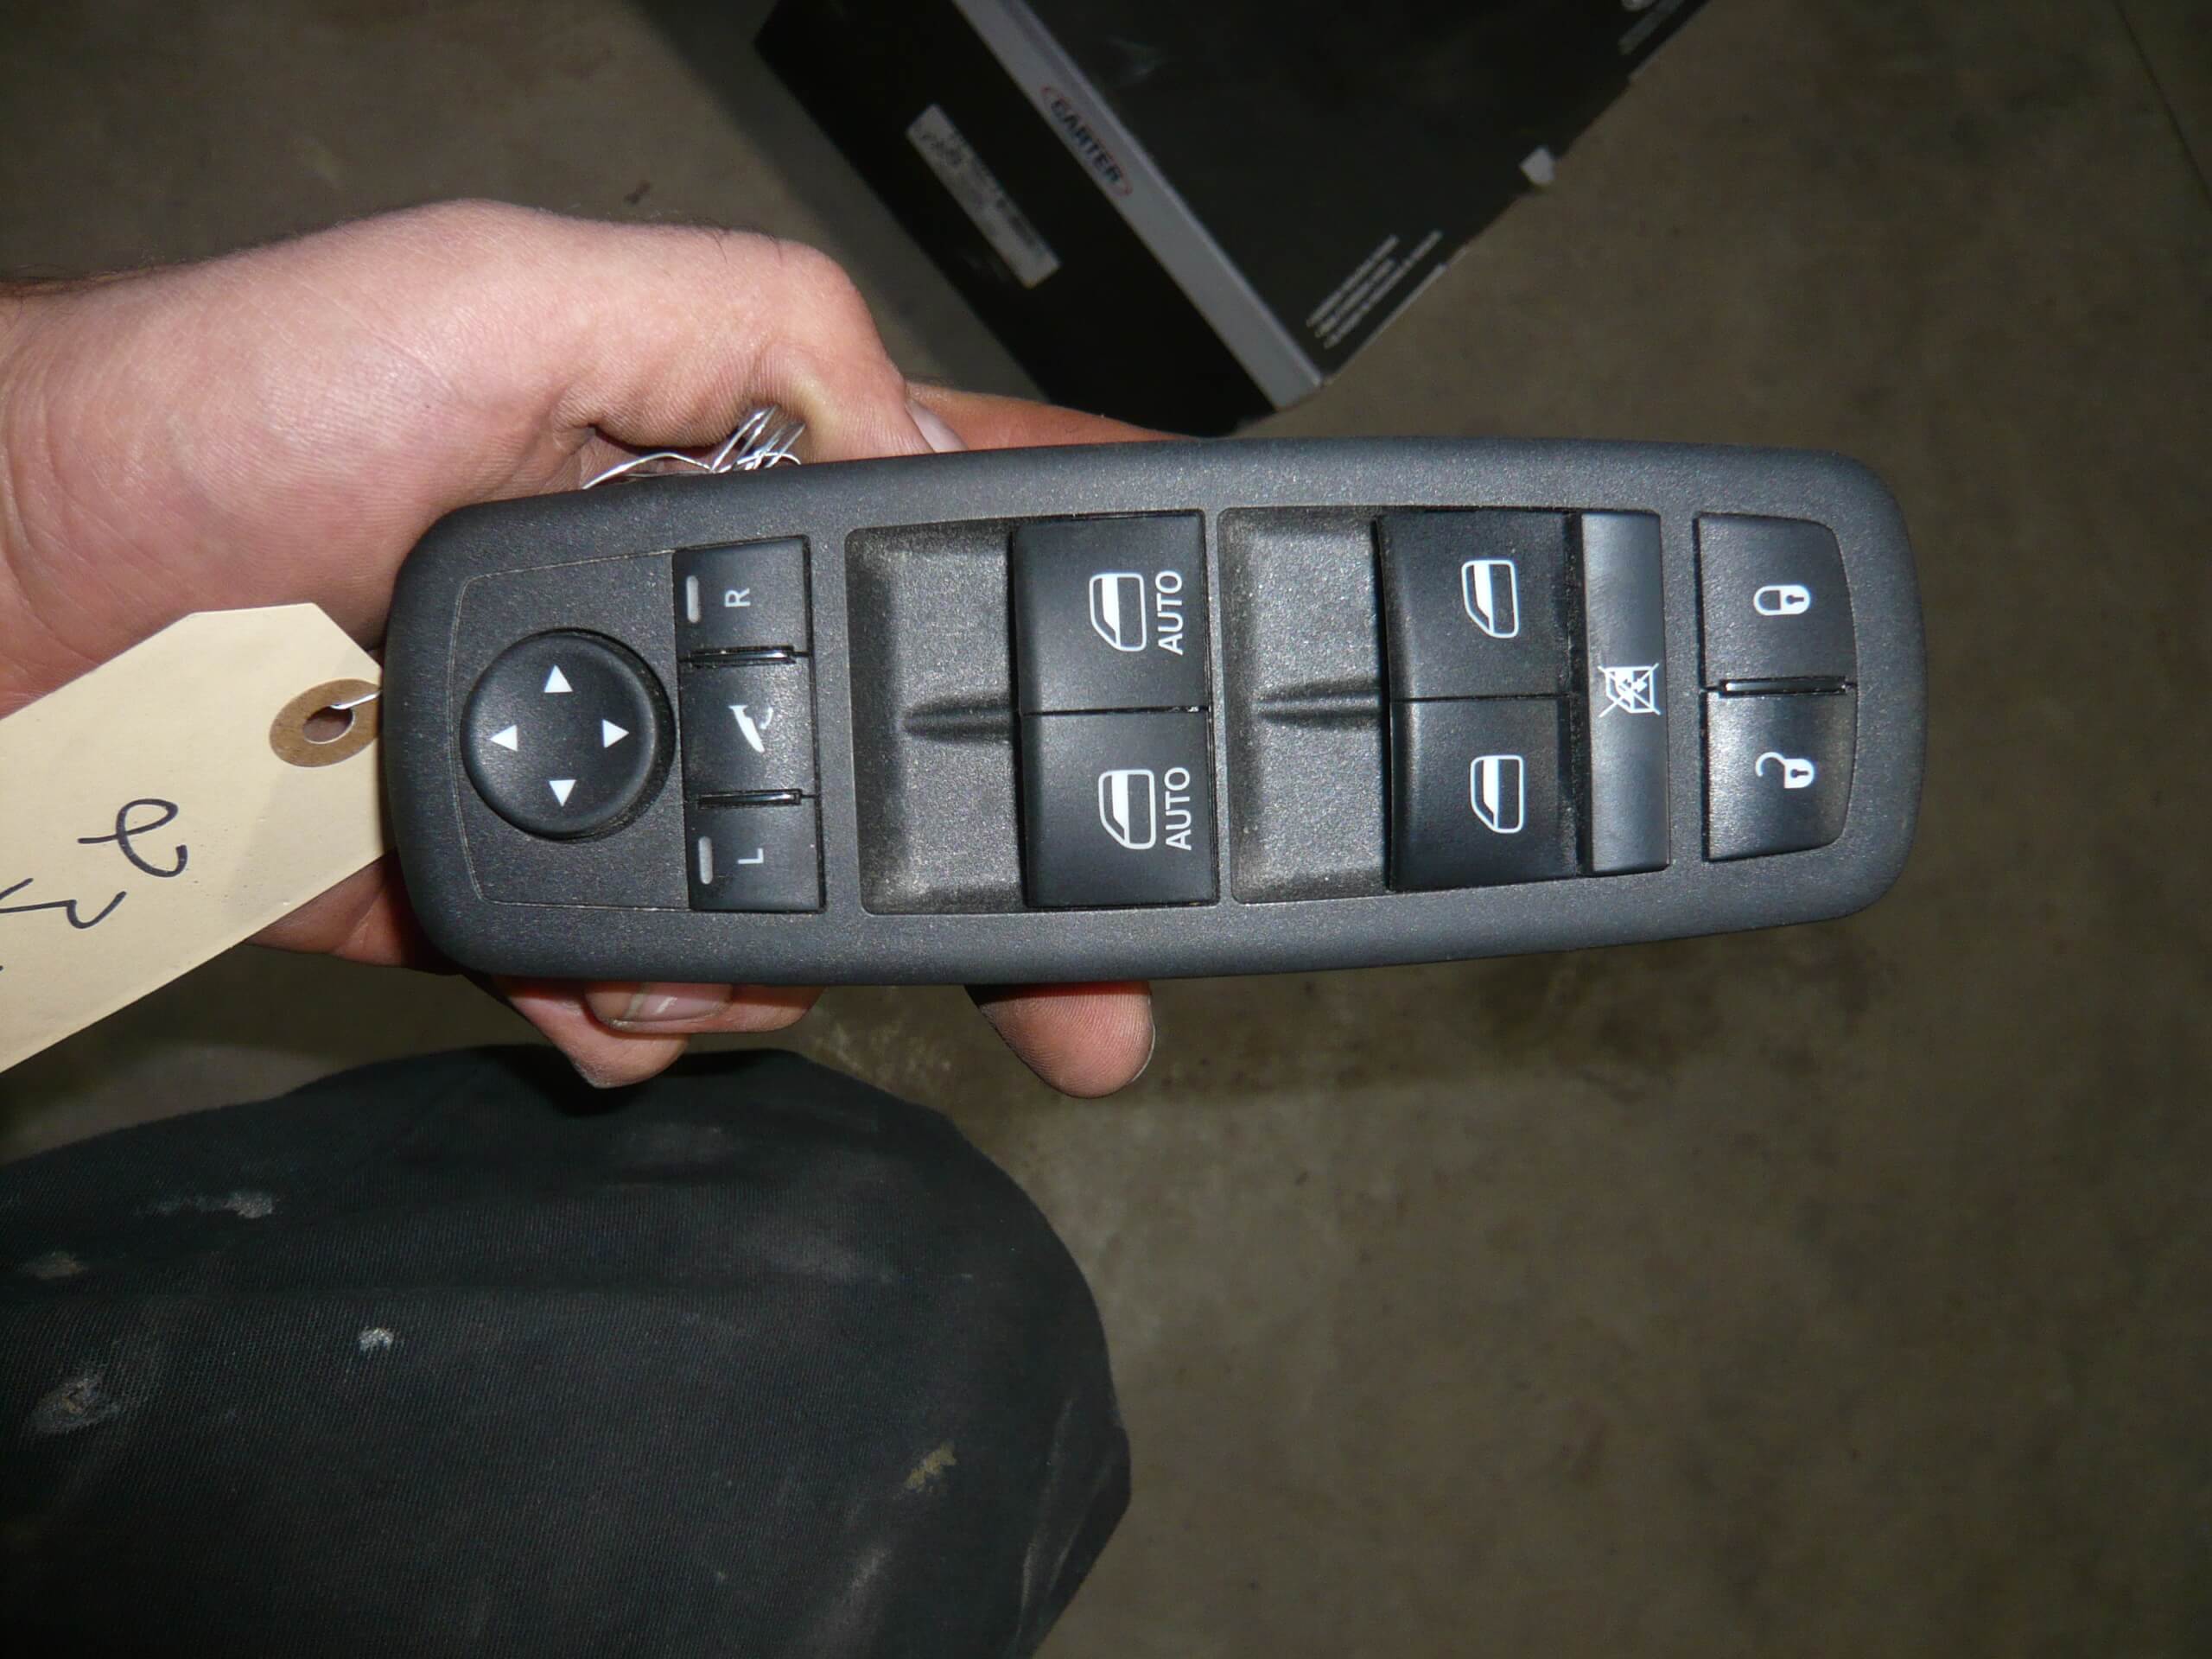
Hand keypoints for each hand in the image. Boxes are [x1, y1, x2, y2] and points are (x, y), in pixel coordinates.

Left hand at [0, 202, 1157, 1093]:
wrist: (33, 597)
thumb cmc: (235, 410)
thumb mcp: (515, 287)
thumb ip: (750, 329)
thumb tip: (921, 441)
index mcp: (727, 499)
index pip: (954, 564)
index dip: (1081, 640)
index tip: (1179, 728)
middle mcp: (697, 657)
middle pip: (913, 785)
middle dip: (1014, 897)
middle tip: (1089, 1000)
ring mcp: (623, 793)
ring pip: (797, 922)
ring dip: (783, 965)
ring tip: (685, 956)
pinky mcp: (530, 903)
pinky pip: (649, 998)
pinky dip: (642, 1018)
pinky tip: (587, 991)